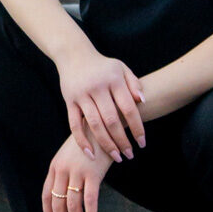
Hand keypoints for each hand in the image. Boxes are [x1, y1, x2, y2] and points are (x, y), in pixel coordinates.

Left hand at [43, 137, 112, 211]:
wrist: (103, 126)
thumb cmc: (89, 141)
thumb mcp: (70, 154)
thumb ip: (65, 172)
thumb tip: (66, 195)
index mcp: (55, 166)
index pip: (46, 195)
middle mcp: (63, 170)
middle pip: (57, 203)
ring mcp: (77, 172)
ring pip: (72, 205)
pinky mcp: (92, 174)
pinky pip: (89, 201)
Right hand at [57, 45, 144, 161]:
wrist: (74, 54)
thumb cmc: (103, 65)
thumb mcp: (121, 68)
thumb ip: (134, 83)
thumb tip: (143, 101)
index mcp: (114, 80)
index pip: (128, 108)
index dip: (137, 128)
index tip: (142, 143)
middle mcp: (97, 87)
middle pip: (112, 120)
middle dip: (122, 140)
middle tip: (129, 155)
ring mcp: (82, 95)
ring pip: (94, 125)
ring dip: (106, 144)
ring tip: (116, 157)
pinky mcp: (69, 101)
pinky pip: (75, 124)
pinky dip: (82, 140)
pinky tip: (91, 154)